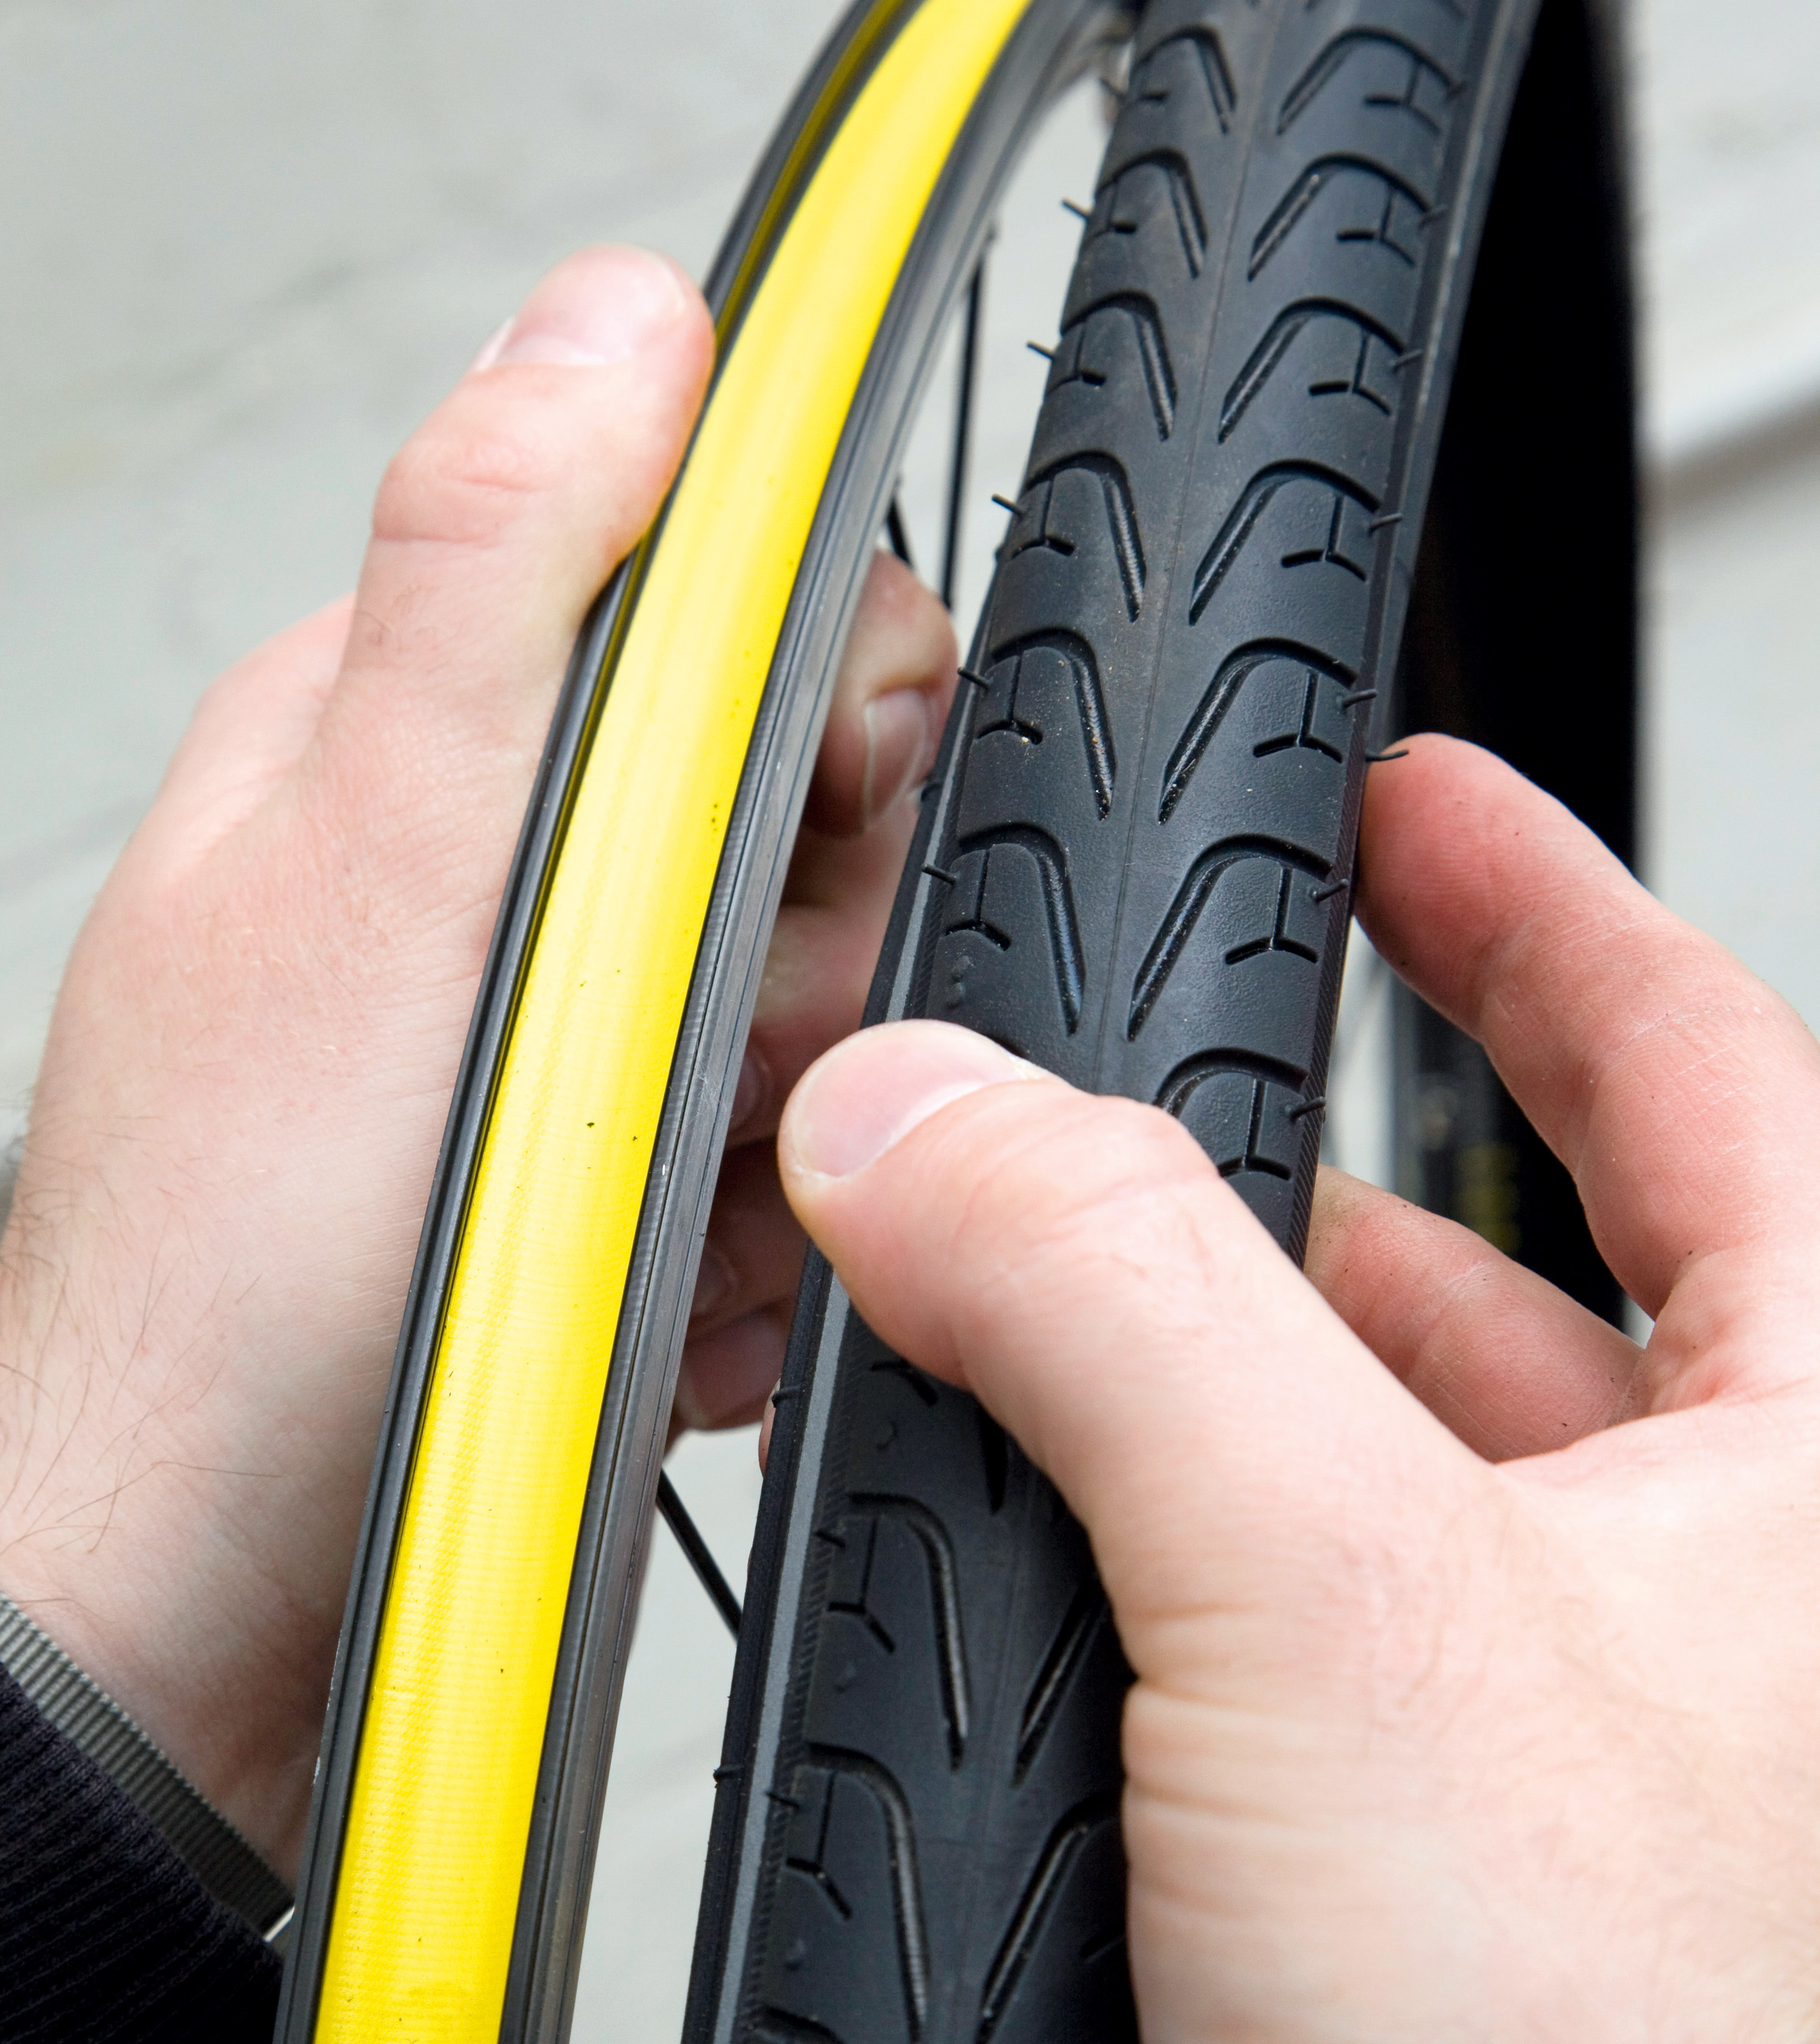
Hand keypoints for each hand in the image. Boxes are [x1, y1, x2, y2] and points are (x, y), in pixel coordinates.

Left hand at [0, 246, 955, 1873]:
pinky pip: (765, 1172)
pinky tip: (645, 1306)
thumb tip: (610, 316)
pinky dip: (736, 1255)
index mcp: (418, 736)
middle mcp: (479, 871)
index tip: (787, 852)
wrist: (202, 1605)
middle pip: (792, 829)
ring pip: (801, 1023)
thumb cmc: (240, 1269)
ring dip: (774, 1152)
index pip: (724, 605)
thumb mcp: (376, 864)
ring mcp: (538, 1038)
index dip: (818, 724)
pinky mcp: (582, 1177)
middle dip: (790, 982)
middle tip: (690, 1082)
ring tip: (652, 1231)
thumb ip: (497, 575)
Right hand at [781, 734, 1819, 2038]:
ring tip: (1064, 1274)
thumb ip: (1115, 1314)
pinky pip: (1307, 1614)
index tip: (1409, 794)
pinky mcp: (1459, 1855)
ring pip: (1390, 1451)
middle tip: (1170, 1053)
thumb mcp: (1356, 1623)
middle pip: (1519, 1256)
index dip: (1532, 892)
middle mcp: (1735, 1583)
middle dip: (1320, 1144)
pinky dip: (1185, 1537)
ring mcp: (1598, 1731)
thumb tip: (913, 1119)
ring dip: (1221, 1355)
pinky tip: (1071, 1537)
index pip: (1698, 1054)